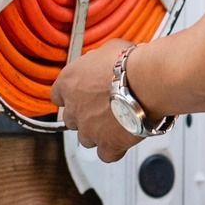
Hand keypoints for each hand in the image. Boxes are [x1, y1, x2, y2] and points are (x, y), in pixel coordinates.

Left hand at [53, 38, 142, 162]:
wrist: (146, 83)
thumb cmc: (129, 64)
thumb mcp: (108, 50)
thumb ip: (98, 62)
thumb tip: (103, 62)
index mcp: (69, 82)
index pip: (58, 95)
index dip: (71, 96)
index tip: (79, 95)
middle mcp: (74, 108)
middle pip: (71, 119)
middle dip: (85, 116)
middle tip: (102, 108)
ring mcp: (88, 129)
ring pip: (86, 138)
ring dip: (98, 132)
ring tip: (117, 122)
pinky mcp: (106, 145)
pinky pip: (105, 154)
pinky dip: (114, 149)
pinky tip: (123, 139)